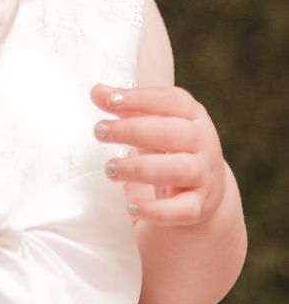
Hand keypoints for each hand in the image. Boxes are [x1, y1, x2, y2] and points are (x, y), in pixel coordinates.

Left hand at [90, 83, 226, 225]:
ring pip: (177, 169)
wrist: (207, 186)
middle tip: (99, 131)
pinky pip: (182, 210)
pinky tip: (131, 207)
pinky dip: (157, 210)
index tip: (108, 100)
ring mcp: (204, 174)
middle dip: (132, 131)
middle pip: (171, 133)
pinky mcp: (200, 205)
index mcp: (192, 115)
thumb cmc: (170, 145)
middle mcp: (204, 142)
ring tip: (110, 168)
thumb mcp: (153, 122)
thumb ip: (126, 106)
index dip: (139, 99)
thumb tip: (96, 92)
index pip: (170, 100)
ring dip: (140, 169)